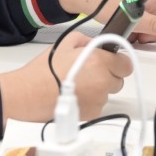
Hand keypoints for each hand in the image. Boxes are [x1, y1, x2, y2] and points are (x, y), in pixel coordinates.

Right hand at [0, 33, 132, 122]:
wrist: (28, 95)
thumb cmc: (44, 69)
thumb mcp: (65, 43)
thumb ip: (87, 40)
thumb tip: (99, 44)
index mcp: (99, 61)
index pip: (126, 64)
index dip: (118, 62)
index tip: (109, 62)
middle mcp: (102, 81)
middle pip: (119, 80)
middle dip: (108, 75)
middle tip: (90, 72)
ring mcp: (98, 100)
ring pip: (108, 93)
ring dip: (99, 89)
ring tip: (78, 85)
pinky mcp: (92, 114)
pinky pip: (98, 105)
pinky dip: (91, 101)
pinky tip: (75, 96)